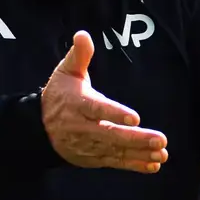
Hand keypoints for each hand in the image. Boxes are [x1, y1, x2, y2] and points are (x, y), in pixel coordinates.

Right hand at [42, 31, 167, 173]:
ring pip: (116, 151)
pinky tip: (153, 165)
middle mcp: (82, 127)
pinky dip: (133, 165)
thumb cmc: (59, 95)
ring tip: (161, 154)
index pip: (98, 109)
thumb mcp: (66, 72)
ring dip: (139, 153)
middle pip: (111, 135)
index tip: (134, 118)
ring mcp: (88, 145)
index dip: (115, 114)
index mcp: (78, 104)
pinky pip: (114, 162)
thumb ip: (79, 55)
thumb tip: (83, 34)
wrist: (38, 128)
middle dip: (136, 139)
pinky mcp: (92, 158)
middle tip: (160, 140)